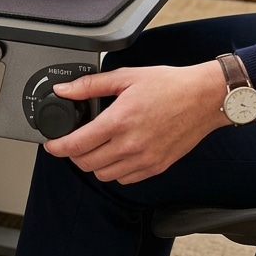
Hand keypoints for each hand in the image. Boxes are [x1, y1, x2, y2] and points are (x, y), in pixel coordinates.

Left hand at [43, 62, 229, 183]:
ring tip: (95, 148)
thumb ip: (91, 85)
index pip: (76, 145)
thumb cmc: (170, 85)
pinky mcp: (156, 167)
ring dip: (93, 164)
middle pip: (86, 164)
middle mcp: (130, 144)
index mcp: (119, 121)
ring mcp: (144, 159)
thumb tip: (65, 90)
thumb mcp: (126, 76)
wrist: (204, 98)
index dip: (57, 147)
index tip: (51, 144)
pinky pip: (125, 179)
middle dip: (73, 155)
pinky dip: (114, 171)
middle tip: (73, 142)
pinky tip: (116, 154)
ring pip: (104, 175)